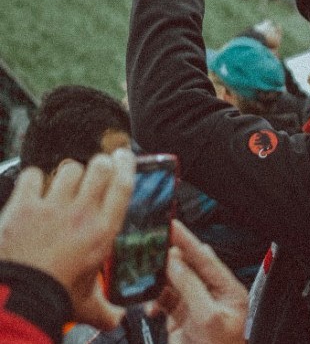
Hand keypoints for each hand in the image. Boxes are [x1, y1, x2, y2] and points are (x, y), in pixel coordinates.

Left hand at [0, 149, 134, 329]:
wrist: (17, 299)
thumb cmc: (54, 298)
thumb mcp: (88, 304)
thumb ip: (106, 310)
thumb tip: (115, 319)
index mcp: (103, 231)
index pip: (123, 184)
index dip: (126, 165)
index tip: (125, 157)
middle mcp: (82, 213)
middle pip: (98, 167)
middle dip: (99, 163)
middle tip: (98, 167)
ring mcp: (52, 207)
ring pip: (68, 168)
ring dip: (69, 172)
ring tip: (66, 180)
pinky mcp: (24, 207)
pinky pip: (33, 176)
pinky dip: (34, 178)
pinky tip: (35, 187)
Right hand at [150, 221, 246, 343]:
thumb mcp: (206, 318)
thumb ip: (190, 288)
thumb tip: (176, 263)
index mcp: (229, 292)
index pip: (207, 259)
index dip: (188, 241)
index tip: (173, 226)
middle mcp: (214, 297)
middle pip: (190, 268)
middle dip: (171, 256)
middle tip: (153, 242)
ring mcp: (197, 308)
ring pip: (175, 283)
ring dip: (160, 278)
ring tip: (147, 270)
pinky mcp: (181, 320)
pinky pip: (165, 301)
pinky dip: (155, 300)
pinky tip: (152, 305)